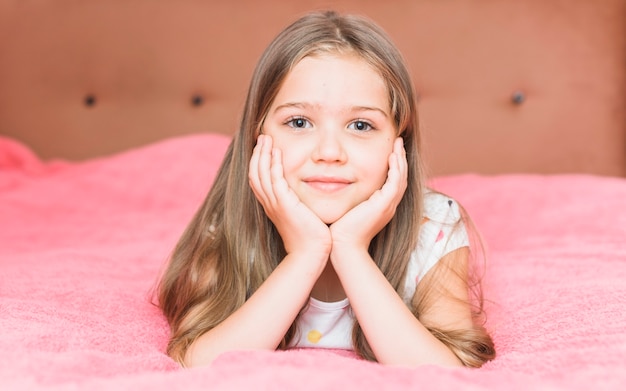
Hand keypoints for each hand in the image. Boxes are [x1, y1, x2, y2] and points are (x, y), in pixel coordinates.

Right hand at [249, 135, 331, 260]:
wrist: (312, 253)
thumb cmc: (312, 237)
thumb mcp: (303, 214)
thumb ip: (301, 201)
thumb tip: (306, 193)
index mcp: (272, 205)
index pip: (258, 179)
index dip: (258, 161)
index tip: (264, 147)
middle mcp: (270, 204)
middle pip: (254, 173)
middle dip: (258, 153)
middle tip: (262, 136)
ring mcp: (275, 204)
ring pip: (261, 174)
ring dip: (263, 154)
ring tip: (266, 139)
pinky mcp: (285, 205)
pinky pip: (275, 180)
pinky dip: (274, 165)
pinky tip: (277, 153)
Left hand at [329, 137, 407, 251]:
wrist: (343, 246)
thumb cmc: (340, 231)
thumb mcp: (347, 208)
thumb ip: (348, 196)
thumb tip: (336, 183)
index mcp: (381, 206)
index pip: (392, 181)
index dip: (393, 165)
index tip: (390, 150)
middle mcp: (388, 205)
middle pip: (401, 177)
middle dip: (400, 159)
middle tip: (398, 142)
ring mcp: (388, 205)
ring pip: (401, 177)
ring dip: (400, 159)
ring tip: (397, 144)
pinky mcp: (384, 204)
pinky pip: (395, 182)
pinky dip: (396, 168)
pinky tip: (392, 155)